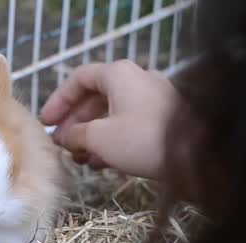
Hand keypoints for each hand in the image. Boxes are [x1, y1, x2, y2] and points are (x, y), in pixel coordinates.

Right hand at [40, 60, 180, 178]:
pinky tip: (100, 163)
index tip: (46, 122)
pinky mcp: (163, 119)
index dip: (59, 100)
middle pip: (95, 97)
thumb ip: (74, 134)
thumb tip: (62, 137)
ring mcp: (152, 99)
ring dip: (91, 135)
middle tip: (60, 143)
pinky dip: (110, 140)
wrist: (199, 155)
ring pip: (111, 113)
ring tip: (78, 158)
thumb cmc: (143, 139)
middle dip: (74, 122)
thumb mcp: (99, 138)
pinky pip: (128, 124)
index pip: (79, 79)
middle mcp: (136, 80)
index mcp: (118, 75)